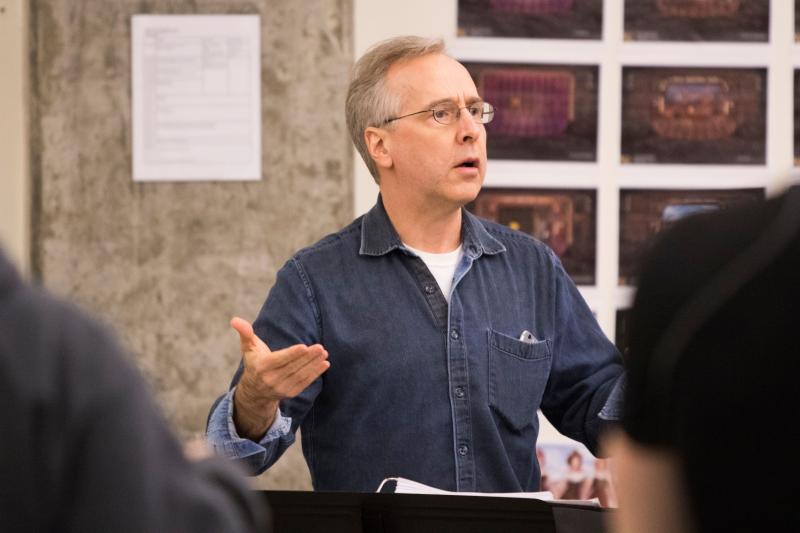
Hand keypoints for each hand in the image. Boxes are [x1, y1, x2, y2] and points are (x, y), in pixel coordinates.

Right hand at [230, 316, 328, 439]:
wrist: (255, 391)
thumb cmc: (254, 363)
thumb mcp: (248, 348)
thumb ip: (245, 333)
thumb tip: (234, 320)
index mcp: (261, 367)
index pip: (278, 360)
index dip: (291, 354)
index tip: (304, 346)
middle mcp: (270, 380)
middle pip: (292, 367)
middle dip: (307, 357)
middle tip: (320, 347)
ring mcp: (281, 388)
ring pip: (300, 375)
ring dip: (314, 364)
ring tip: (324, 353)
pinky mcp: (290, 393)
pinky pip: (304, 383)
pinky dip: (315, 374)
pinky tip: (324, 364)